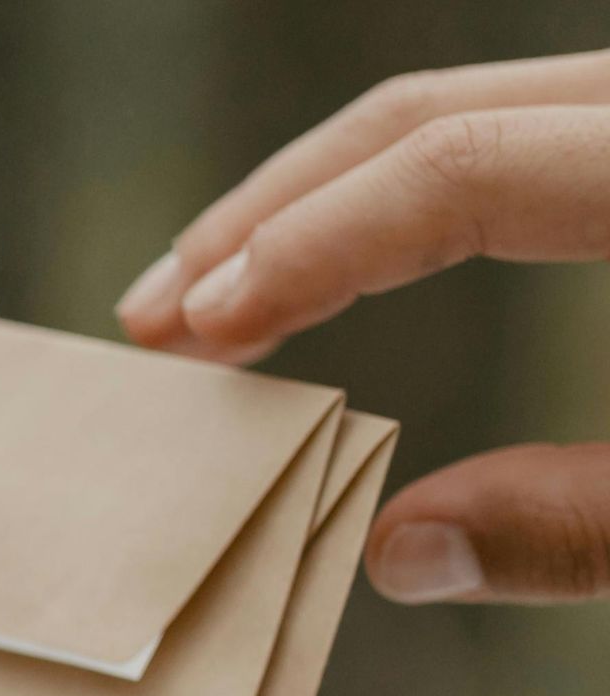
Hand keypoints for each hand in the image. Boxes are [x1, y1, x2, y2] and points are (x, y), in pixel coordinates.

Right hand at [113, 50, 609, 605]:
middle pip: (419, 120)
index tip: (202, 330)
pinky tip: (322, 274)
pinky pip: (491, 136)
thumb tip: (398, 555)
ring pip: (447, 115)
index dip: (312, 248)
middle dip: (265, 219)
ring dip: (305, 206)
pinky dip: (386, 203)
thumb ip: (580, 523)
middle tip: (152, 318)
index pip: (456, 171)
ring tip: (199, 301)